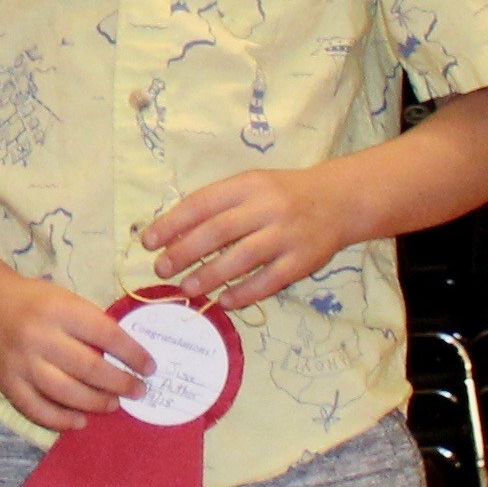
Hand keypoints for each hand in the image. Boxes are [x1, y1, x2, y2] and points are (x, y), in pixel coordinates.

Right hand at [0, 272, 150, 432]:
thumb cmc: (35, 302)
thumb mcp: (67, 301)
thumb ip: (92, 326)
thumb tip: (128, 359)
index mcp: (59, 311)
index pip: (106, 335)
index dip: (133, 354)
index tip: (149, 367)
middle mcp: (39, 337)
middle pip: (89, 368)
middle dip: (121, 383)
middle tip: (138, 390)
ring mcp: (21, 363)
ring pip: (66, 392)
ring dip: (96, 403)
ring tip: (113, 404)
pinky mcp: (8, 382)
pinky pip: (36, 409)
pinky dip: (61, 419)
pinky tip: (80, 421)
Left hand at [143, 166, 357, 310]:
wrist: (339, 200)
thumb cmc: (281, 194)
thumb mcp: (249, 187)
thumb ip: (215, 206)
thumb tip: (171, 235)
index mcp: (247, 185)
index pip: (202, 204)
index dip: (171, 224)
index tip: (148, 242)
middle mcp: (267, 208)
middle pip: (218, 231)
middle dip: (184, 252)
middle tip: (161, 268)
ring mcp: (287, 235)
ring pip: (242, 257)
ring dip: (210, 275)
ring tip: (186, 288)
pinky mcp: (303, 261)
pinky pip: (270, 280)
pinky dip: (245, 293)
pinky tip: (224, 301)